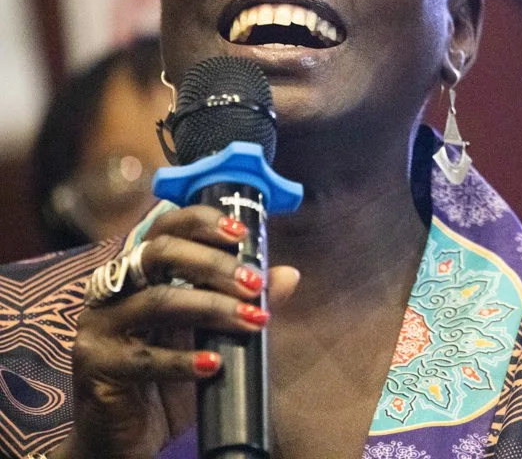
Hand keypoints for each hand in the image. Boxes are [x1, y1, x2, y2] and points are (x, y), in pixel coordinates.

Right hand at [59, 206, 299, 458]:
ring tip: (252, 321)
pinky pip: (144, 357)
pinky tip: (216, 366)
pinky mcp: (95, 365)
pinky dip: (184, 360)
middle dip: (214, 264)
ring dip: (213, 308)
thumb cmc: (169, 379)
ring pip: (159, 300)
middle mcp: (113, 290)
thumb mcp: (213, 338)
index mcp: (138, 274)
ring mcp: (99, 326)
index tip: (242, 233)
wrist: (127, 435)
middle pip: (159, 252)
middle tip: (253, 284)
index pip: (165, 229)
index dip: (201, 223)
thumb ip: (243, 303)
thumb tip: (289, 274)